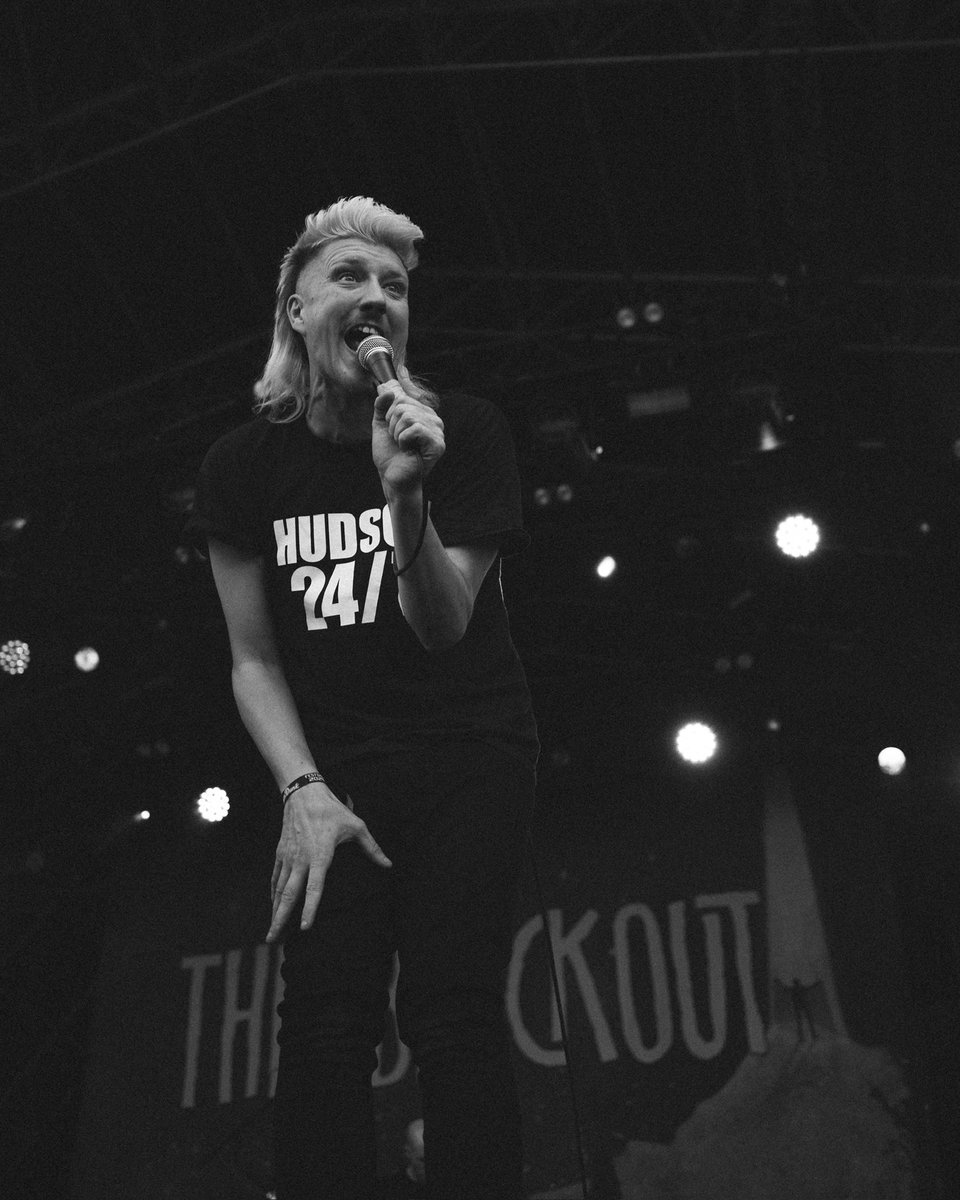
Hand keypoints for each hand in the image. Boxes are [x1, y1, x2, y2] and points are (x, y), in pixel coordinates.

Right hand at [267, 782, 390, 941]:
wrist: (304, 793)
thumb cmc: (332, 810)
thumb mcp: (356, 826)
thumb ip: (371, 848)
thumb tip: (388, 864)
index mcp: (320, 856)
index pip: (314, 888)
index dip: (310, 909)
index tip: (305, 928)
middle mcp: (301, 860)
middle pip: (289, 895)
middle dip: (280, 919)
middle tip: (272, 939)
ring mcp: (289, 857)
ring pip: (279, 889)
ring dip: (275, 910)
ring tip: (271, 930)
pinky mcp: (281, 852)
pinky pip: (275, 877)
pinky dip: (273, 892)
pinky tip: (272, 904)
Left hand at [372, 382, 444, 493]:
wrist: (392, 478)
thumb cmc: (390, 455)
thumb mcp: (381, 425)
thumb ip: (382, 405)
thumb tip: (386, 387)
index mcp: (422, 413)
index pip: (404, 394)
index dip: (395, 401)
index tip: (395, 399)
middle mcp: (433, 419)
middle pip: (402, 403)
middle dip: (391, 423)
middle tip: (397, 439)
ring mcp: (437, 431)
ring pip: (406, 415)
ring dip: (396, 433)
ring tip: (402, 445)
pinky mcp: (437, 443)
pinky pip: (414, 428)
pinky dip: (403, 440)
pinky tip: (408, 450)